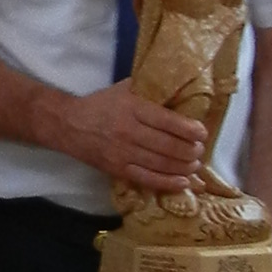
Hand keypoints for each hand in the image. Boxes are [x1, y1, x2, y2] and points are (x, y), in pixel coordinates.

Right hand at [48, 83, 209, 193]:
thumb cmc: (101, 104)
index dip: (189, 129)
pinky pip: (148, 179)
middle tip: (200, 150)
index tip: (202, 132)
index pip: (167, 121)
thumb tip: (180, 89)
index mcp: (132, 108)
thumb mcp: (124, 89)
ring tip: (195, 165)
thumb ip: (149, 89)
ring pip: (161, 164)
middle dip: (190, 151)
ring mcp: (123, 153)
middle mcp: (129, 131)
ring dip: (184, 167)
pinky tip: (183, 182)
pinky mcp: (117, 169)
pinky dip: (168, 182)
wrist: (69, 125)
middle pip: (168, 146)